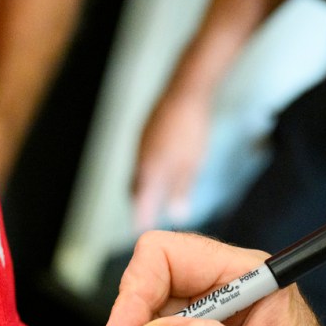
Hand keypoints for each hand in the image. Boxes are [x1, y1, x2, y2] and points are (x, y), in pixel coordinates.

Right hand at [131, 86, 214, 231]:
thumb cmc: (189, 131)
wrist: (184, 93)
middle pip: (135, 190)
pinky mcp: (146, 134)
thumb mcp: (190, 166)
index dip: (141, 218)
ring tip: (150, 196)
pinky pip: (142, 160)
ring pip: (138, 174)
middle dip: (139, 204)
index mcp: (150, 172)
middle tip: (144, 217)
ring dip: (143, 187)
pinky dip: (147, 171)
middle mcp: (140, 161)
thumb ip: (181, 191)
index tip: (140, 232)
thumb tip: (178, 216)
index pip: (141, 203)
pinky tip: (158, 169)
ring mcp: (141, 146)